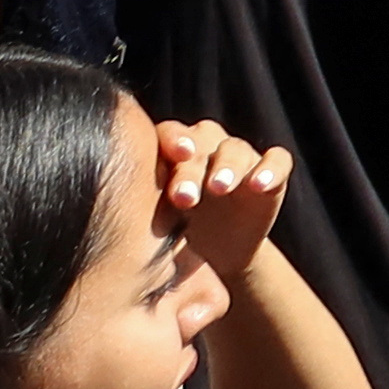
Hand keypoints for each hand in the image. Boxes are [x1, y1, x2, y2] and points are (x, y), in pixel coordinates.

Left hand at [150, 114, 296, 293]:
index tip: (174, 157)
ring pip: (235, 149)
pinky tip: (258, 185)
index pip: (171, 134)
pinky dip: (270, 169)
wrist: (219, 254)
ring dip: (227, 166)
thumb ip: (144, 215)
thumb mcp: (161, 225)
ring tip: (219, 188)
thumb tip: (111, 229)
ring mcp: (242, 156)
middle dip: (192, 168)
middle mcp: (209, 145)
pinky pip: (277, 160)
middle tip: (185, 198)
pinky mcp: (272, 170)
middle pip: (202, 141)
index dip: (172, 141)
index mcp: (177, 152)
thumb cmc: (179, 234)